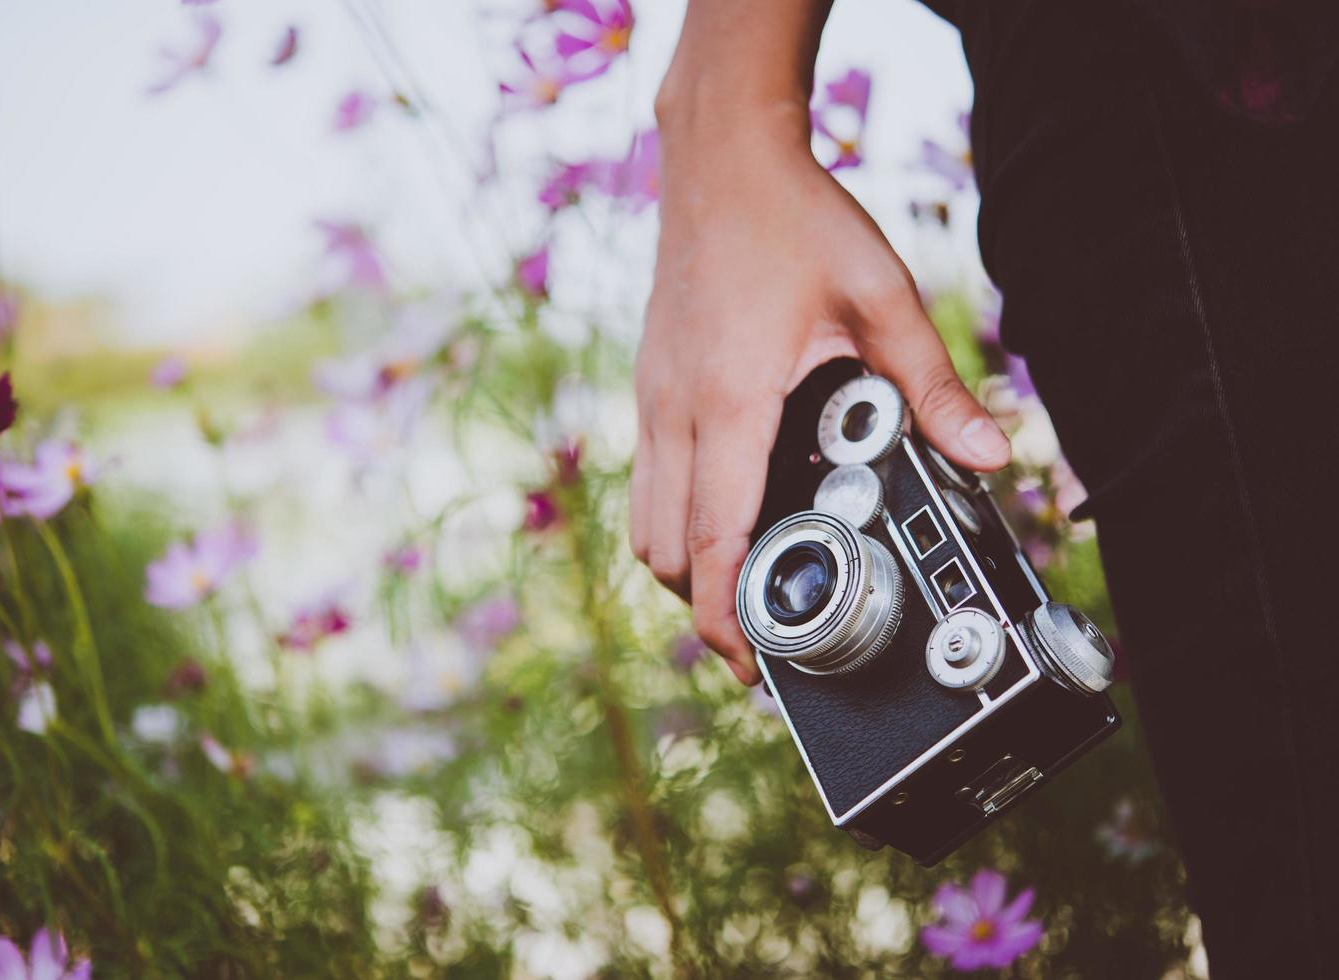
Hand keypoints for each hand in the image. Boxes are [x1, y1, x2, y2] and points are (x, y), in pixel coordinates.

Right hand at [631, 99, 1009, 685]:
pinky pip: (645, 480)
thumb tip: (991, 453)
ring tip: (744, 580)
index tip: (752, 665)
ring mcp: (650, 399)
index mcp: (730, 404)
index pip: (712, 542)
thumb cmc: (794, 220)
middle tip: (765, 628)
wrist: (720, 158)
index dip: (725, 620)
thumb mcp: (881, 299)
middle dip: (706, 605)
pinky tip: (725, 506)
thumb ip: (934, 386)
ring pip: (643, 522)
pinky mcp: (648, 385)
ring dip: (685, 564)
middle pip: (664, 551)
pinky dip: (674, 518)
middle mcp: (675, 412)